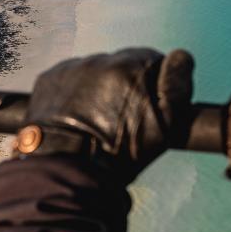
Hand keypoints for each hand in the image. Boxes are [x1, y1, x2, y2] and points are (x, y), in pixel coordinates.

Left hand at [14, 48, 193, 182]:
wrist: (64, 173)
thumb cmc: (118, 155)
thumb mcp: (164, 126)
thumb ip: (178, 84)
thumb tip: (180, 58)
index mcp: (131, 66)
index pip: (154, 58)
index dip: (154, 82)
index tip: (148, 104)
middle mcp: (101, 60)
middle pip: (123, 63)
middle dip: (126, 83)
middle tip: (121, 116)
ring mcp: (72, 68)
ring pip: (96, 70)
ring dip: (99, 86)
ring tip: (96, 118)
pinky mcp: (49, 78)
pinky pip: (70, 76)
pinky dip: (74, 91)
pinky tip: (76, 115)